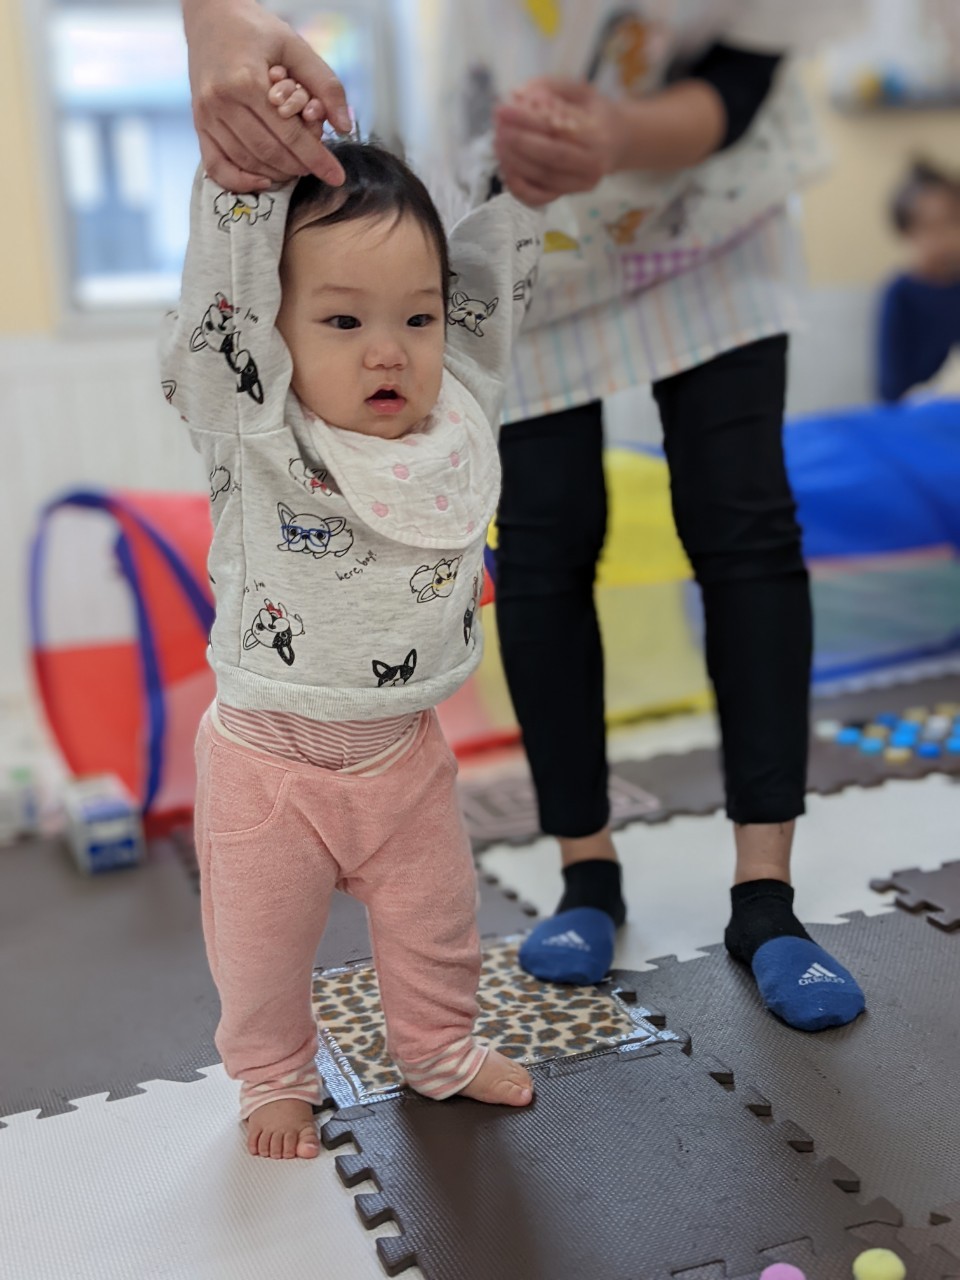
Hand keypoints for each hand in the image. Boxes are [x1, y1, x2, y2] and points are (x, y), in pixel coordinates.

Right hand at [182, 0, 350, 190]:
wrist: (212, 16)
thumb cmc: (257, 31)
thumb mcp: (296, 47)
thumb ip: (326, 83)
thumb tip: (344, 127)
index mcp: (247, 81)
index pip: (289, 134)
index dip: (315, 158)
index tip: (336, 176)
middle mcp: (222, 101)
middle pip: (268, 152)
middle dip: (298, 167)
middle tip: (316, 169)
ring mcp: (206, 115)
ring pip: (246, 161)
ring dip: (275, 174)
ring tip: (296, 170)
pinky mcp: (198, 123)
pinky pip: (216, 166)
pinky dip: (239, 181)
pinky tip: (262, 182)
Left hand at [494, 78, 624, 205]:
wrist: (618, 143)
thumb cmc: (595, 113)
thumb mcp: (580, 91)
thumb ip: (550, 87)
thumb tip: (518, 94)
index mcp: (597, 134)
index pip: (557, 129)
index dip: (527, 120)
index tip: (503, 108)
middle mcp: (592, 164)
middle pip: (550, 157)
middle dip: (519, 142)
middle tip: (497, 128)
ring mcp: (581, 184)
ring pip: (543, 178)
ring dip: (515, 161)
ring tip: (497, 143)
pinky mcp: (569, 195)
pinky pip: (540, 198)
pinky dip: (519, 188)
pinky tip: (506, 170)